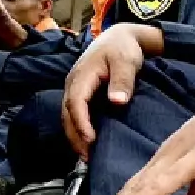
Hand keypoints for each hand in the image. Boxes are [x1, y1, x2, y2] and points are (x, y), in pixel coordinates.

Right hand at [62, 24, 162, 156]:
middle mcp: (73, 83)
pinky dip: (77, 129)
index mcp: (82, 75)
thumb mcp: (127, 61)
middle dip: (75, 136)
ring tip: (86, 156)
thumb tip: (117, 102)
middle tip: (87, 157)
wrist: (119, 37)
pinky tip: (86, 143)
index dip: (81, 122)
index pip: (76, 102)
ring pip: (67, 116)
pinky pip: (74, 113)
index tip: (90, 139)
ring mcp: (74, 88)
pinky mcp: (80, 93)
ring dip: (74, 136)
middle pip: (67, 113)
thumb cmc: (123, 48)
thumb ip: (123, 81)